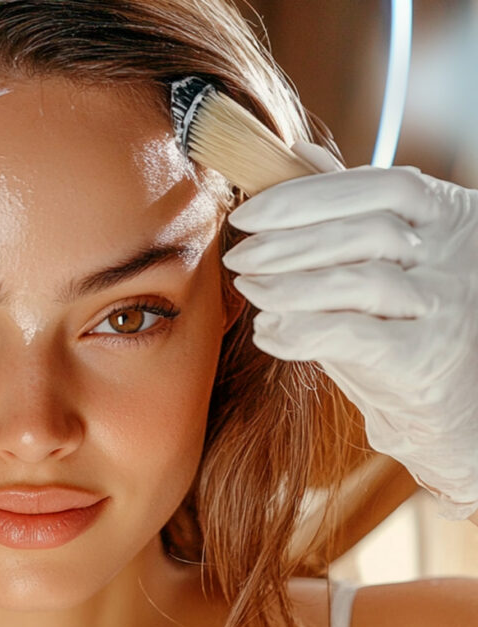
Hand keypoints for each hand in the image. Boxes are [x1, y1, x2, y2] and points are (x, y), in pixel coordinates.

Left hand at [222, 142, 477, 518]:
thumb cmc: (400, 320)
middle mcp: (458, 258)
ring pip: (361, 282)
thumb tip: (299, 152)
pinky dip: (302, 331)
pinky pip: (357, 337)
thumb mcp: (382, 254)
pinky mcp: (426, 362)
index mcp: (450, 217)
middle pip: (367, 232)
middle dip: (289, 242)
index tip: (249, 213)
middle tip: (240, 255)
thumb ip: (347, 206)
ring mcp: (447, 309)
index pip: (381, 186)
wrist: (445, 404)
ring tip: (250, 290)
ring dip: (290, 285)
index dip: (308, 196)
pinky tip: (269, 333)